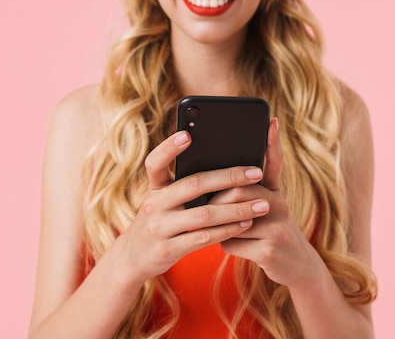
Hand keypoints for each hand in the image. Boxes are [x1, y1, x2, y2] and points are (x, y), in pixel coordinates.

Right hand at [113, 130, 270, 283]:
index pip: (155, 162)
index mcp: (154, 187)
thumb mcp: (161, 201)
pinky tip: (246, 224)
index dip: (169, 147)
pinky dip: (228, 230)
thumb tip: (222, 165)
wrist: (133, 259)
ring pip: (205, 214)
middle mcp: (154, 204)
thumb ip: (182, 185)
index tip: (188, 135)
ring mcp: (159, 228)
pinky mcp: (168, 250)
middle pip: (194, 185)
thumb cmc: (158, 222)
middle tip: (256, 172)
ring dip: (237, 209)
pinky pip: (204, 237)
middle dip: (229, 177)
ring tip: (262, 204)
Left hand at [218, 118, 321, 288]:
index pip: (272, 162)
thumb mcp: (266, 207)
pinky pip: (233, 242)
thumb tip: (216, 178)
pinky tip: (231, 245)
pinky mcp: (271, 250)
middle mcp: (280, 204)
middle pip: (239, 189)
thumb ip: (248, 190)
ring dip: (219, 226)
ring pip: (233, 218)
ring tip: (217, 228)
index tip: (270, 123)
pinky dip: (226, 245)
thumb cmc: (271, 232)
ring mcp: (278, 226)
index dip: (272, 142)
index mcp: (276, 191)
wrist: (298, 266)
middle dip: (216, 199)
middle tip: (202, 206)